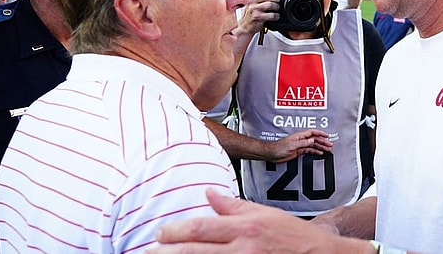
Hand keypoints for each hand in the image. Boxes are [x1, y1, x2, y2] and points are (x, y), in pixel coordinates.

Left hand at [150, 188, 351, 252]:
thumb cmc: (293, 236)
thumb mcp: (264, 214)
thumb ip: (234, 206)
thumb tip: (208, 193)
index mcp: (246, 226)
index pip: (202, 227)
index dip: (176, 231)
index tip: (160, 234)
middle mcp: (244, 247)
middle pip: (196, 249)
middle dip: (168, 251)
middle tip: (149, 251)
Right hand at [234, 0, 279, 36]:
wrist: (245, 26)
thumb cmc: (251, 13)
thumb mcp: (253, 2)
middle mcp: (251, 0)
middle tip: (278, 1)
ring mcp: (254, 8)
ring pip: (270, 4)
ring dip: (276, 7)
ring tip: (276, 9)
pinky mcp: (257, 16)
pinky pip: (271, 14)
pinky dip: (276, 16)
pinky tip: (275, 16)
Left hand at [264, 129, 333, 162]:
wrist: (272, 154)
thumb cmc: (279, 147)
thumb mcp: (292, 145)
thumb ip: (303, 143)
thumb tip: (312, 140)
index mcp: (299, 136)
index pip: (312, 132)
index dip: (320, 133)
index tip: (327, 135)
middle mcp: (300, 139)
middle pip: (314, 139)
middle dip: (323, 141)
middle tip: (330, 144)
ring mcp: (300, 145)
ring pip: (313, 145)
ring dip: (320, 146)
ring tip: (327, 149)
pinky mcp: (298, 151)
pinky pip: (309, 150)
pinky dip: (315, 151)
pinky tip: (319, 152)